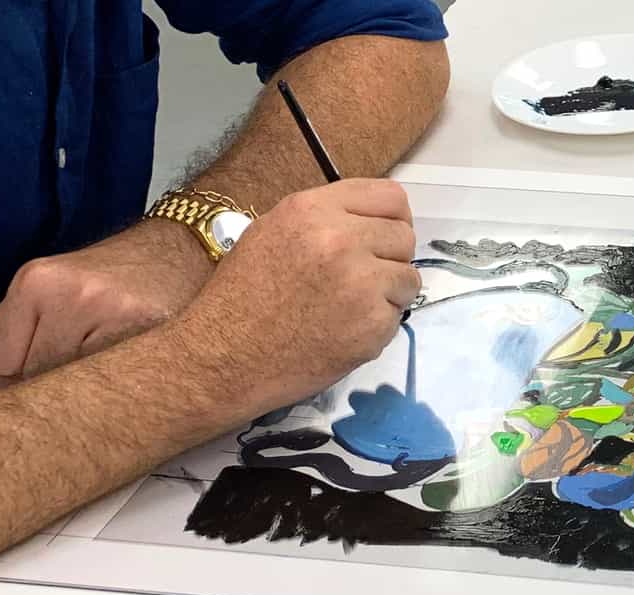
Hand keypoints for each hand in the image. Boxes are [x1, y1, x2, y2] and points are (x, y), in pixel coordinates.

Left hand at [0, 221, 212, 385]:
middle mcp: (70, 294)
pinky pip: (110, 385)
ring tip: (115, 363)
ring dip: (88, 388)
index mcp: (37, 280)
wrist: (189, 249)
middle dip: (54, 381)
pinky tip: (134, 367)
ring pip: (71, 387)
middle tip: (86, 365)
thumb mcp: (61, 285)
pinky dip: (118, 387)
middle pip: (34, 377)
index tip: (49, 364)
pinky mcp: (148, 333)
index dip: (20, 373)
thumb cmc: (121, 277)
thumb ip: (28, 330)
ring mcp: (111, 314)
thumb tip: (5, 390)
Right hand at [168, 179, 419, 423]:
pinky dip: (378, 325)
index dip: (392, 218)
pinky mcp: (372, 325)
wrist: (225, 358)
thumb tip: (366, 221)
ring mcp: (361, 284)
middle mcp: (341, 240)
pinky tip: (344, 331)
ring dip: (389, 293)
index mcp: (313, 211)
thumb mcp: (270, 233)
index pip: (390, 197)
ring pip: (409, 278)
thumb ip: (322, 219)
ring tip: (353, 306)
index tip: (383, 236)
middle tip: (366, 277)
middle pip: (404, 236)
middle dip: (391, 257)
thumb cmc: (240, 297)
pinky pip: (397, 316)